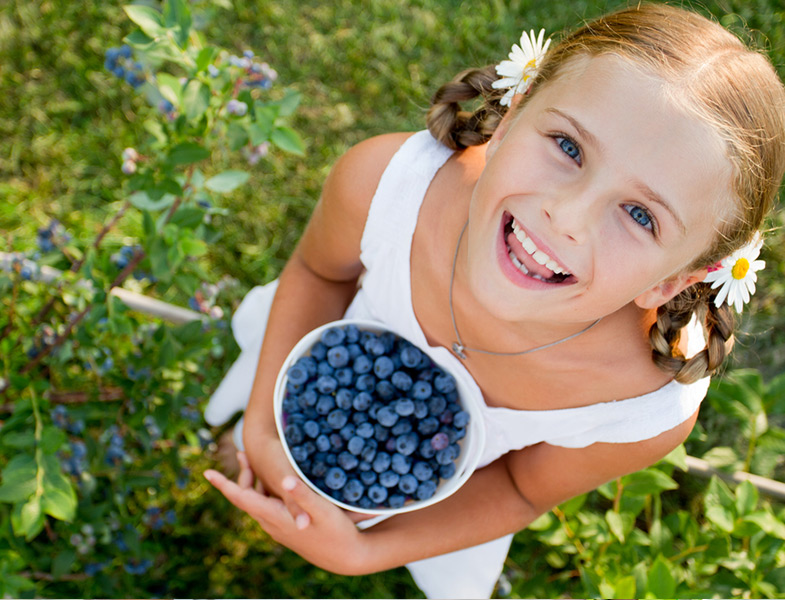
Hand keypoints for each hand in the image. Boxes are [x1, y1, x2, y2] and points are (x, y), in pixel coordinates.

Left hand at [204, 452, 371, 575]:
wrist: (346, 557)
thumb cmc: (336, 532)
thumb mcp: (321, 509)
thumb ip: (300, 494)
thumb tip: (282, 478)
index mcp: (275, 516)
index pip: (241, 497)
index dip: (223, 484)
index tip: (207, 472)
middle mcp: (271, 524)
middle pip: (245, 497)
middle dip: (240, 475)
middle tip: (242, 452)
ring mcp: (277, 528)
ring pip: (255, 502)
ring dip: (251, 482)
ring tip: (253, 460)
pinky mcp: (286, 528)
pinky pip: (266, 507)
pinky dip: (263, 491)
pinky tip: (273, 482)